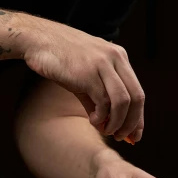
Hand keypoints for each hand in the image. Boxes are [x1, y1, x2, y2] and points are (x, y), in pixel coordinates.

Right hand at [17, 15, 144, 141]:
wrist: (39, 39)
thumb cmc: (62, 59)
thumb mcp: (86, 77)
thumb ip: (99, 99)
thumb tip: (108, 127)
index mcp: (119, 57)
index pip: (138, 92)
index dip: (138, 117)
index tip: (134, 136)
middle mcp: (116, 58)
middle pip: (137, 97)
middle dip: (131, 123)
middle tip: (122, 138)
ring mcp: (102, 64)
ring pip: (123, 101)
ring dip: (117, 123)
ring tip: (106, 130)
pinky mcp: (88, 73)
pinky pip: (104, 101)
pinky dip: (101, 117)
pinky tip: (93, 120)